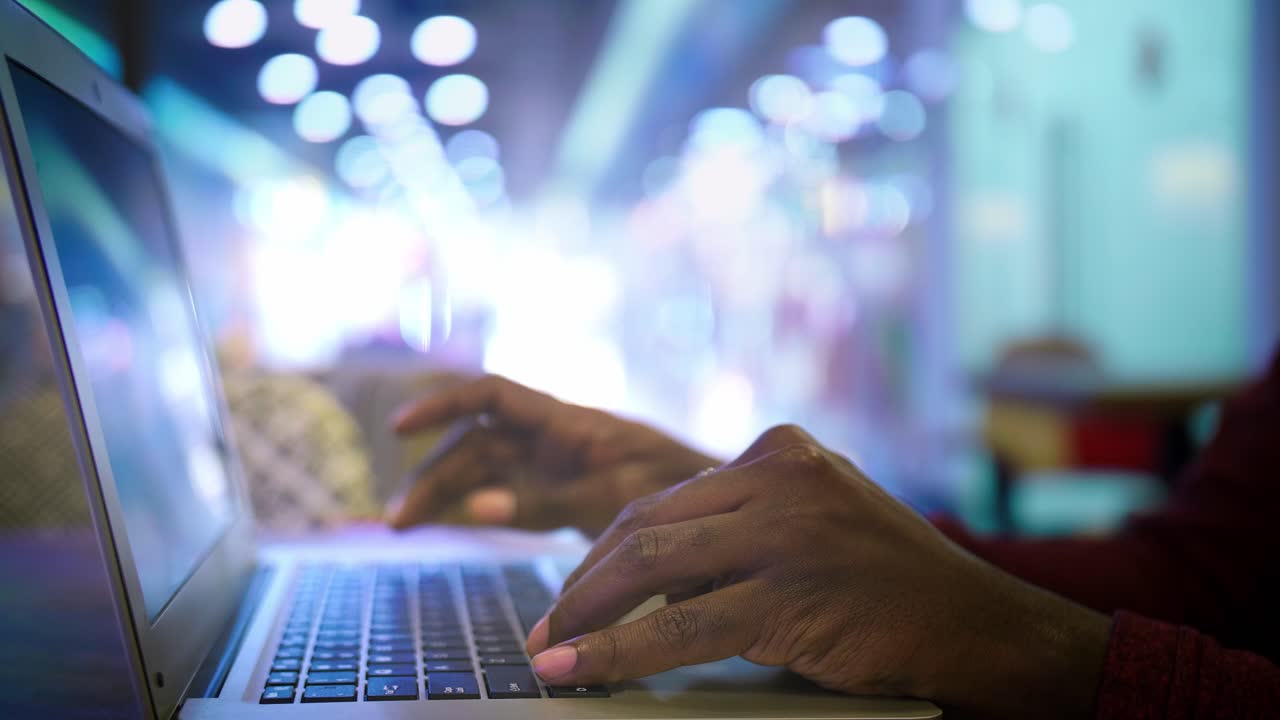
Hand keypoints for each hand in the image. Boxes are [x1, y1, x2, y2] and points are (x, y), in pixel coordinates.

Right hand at [386, 375, 719, 535]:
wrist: (727, 508)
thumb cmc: (680, 488)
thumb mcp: (613, 495)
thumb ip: (545, 501)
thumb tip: (473, 505)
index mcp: (568, 421)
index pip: (492, 394)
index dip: (443, 402)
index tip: (400, 427)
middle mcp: (554, 438)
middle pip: (476, 443)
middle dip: (433, 474)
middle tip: (397, 522)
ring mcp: (557, 468)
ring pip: (484, 472)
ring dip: (445, 494)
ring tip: (405, 527)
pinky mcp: (563, 497)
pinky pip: (506, 497)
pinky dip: (475, 509)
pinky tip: (449, 524)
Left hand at [524, 425, 1111, 718]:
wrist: (975, 622)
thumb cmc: (890, 580)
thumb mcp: (813, 522)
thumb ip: (741, 525)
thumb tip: (648, 566)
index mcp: (779, 451)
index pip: (666, 496)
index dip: (607, 547)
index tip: (574, 586)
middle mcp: (778, 476)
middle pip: (647, 523)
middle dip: (586, 580)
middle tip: (547, 621)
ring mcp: (785, 531)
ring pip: (652, 566)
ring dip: (586, 611)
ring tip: (549, 644)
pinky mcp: (788, 593)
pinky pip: (678, 625)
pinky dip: (617, 651)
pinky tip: (578, 666)